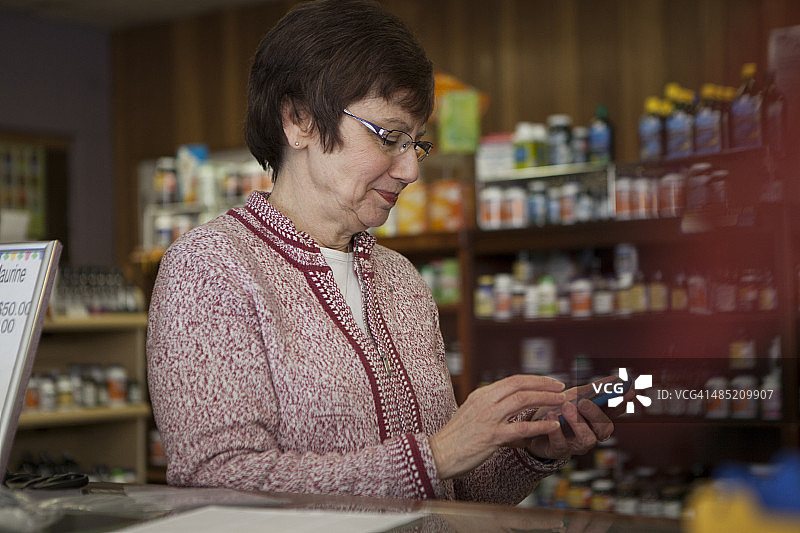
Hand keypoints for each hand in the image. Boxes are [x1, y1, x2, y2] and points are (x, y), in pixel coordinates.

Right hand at [429, 374, 564, 479]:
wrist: (439, 454)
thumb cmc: (456, 438)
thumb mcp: (472, 415)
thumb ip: (493, 412)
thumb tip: (515, 418)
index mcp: (481, 394)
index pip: (512, 380)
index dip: (534, 380)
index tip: (550, 382)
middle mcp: (485, 402)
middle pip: (519, 385)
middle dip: (543, 385)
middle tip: (561, 387)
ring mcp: (488, 418)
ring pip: (522, 401)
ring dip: (545, 400)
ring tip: (561, 402)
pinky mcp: (492, 436)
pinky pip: (521, 428)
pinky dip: (540, 425)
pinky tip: (552, 426)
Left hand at [524, 380, 620, 460]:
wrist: (535, 425)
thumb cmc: (560, 410)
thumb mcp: (576, 396)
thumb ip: (594, 389)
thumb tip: (617, 379)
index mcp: (597, 419)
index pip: (614, 412)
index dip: (621, 403)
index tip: (627, 392)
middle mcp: (591, 433)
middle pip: (604, 429)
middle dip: (596, 414)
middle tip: (583, 402)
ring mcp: (576, 444)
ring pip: (586, 439)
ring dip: (577, 422)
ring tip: (566, 408)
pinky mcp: (558, 449)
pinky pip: (560, 442)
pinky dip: (556, 429)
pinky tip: (550, 415)